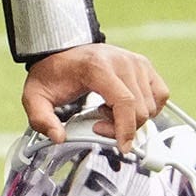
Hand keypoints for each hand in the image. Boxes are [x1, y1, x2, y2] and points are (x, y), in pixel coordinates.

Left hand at [23, 42, 170, 144]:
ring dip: (132, 118)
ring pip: (151, 106)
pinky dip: (147, 108)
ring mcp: (136, 62)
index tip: (121, 146)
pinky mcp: (145, 66)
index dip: (125, 128)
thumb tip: (58, 137)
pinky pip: (160, 96)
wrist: (62, 49)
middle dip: (123, 127)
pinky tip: (125, 107)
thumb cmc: (53, 72)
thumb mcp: (35, 95)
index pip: (124, 102)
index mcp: (97, 67)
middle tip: (99, 125)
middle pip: (139, 109)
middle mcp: (122, 62)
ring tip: (107, 112)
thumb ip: (41, 118)